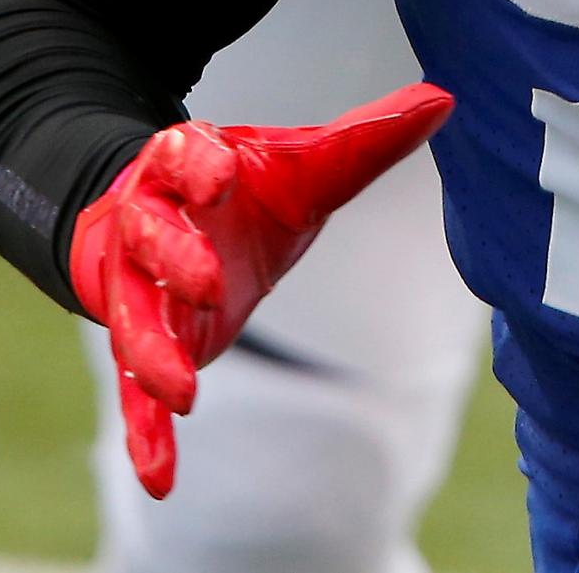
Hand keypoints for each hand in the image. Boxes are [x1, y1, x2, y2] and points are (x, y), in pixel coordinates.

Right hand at [71, 83, 453, 498]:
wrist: (151, 221)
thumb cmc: (233, 192)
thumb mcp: (296, 166)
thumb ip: (362, 140)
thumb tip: (445, 98)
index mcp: (184, 168)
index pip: (183, 156)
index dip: (197, 163)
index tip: (221, 172)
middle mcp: (148, 225)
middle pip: (150, 239)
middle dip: (175, 258)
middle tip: (210, 282)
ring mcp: (134, 290)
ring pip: (134, 318)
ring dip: (151, 352)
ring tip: (181, 389)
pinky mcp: (139, 344)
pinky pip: (132, 395)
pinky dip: (146, 437)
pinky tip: (160, 479)